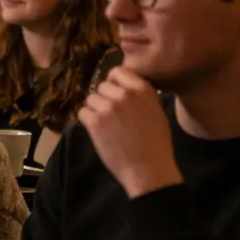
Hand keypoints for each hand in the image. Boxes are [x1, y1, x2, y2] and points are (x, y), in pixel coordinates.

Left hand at [77, 67, 182, 198]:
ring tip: (105, 125)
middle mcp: (124, 94)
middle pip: (102, 86)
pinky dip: (87, 121)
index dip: (114, 82)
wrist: (148, 168)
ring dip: (95, 110)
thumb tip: (125, 87)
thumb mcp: (155, 111)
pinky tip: (98, 131)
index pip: (118, 71)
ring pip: (91, 99)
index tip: (115, 94)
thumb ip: (140, 96)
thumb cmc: (156, 143)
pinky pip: (83, 112)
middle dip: (104, 98)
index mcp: (142, 89)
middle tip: (111, 115)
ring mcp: (108, 107)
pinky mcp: (95, 121)